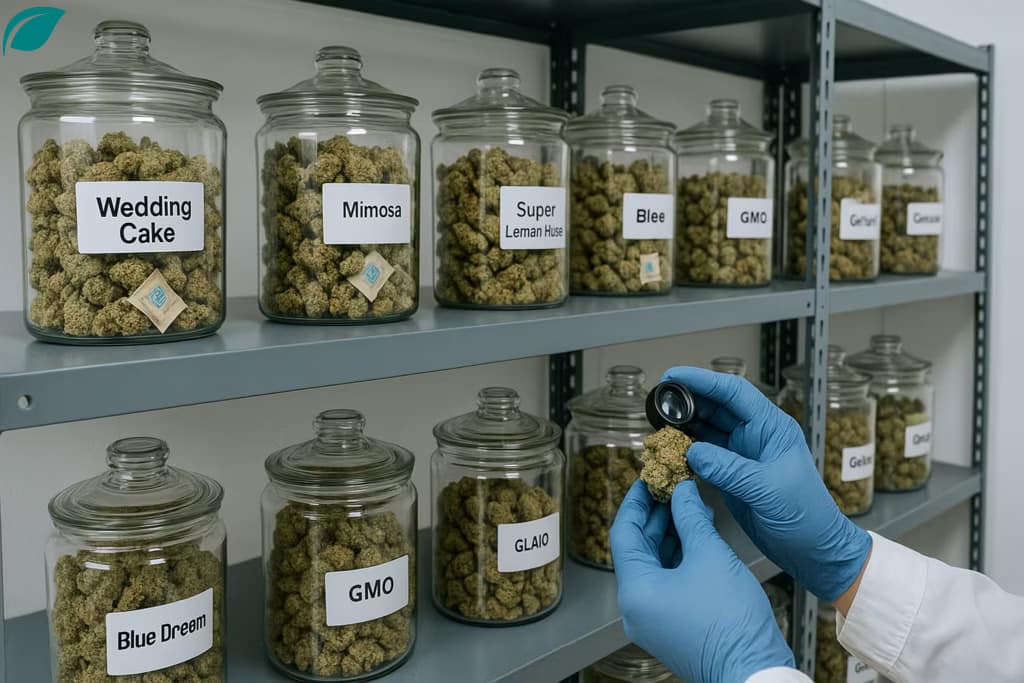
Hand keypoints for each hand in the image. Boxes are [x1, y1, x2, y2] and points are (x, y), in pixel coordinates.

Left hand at [611, 480, 793, 682]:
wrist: (755, 672)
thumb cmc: (731, 623)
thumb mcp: (710, 555)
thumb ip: (691, 518)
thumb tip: (682, 492)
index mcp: (635, 590)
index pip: (624, 532)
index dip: (636, 501)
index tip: (646, 479)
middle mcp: (636, 607)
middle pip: (637, 549)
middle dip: (656, 516)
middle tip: (670, 488)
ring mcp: (652, 619)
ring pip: (653, 565)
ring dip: (670, 535)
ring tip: (689, 507)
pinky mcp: (670, 625)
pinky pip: (666, 582)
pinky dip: (678, 557)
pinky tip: (697, 537)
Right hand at [661, 366, 871, 601]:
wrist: (814, 551)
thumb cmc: (807, 518)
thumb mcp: (769, 491)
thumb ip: (730, 469)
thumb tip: (694, 452)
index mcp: (772, 428)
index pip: (734, 392)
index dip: (702, 380)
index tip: (674, 376)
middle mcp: (756, 435)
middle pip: (717, 405)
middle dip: (688, 399)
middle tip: (659, 398)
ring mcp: (743, 454)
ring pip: (708, 428)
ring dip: (684, 424)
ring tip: (659, 420)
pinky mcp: (733, 474)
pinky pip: (705, 453)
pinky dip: (686, 449)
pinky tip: (671, 448)